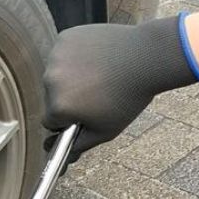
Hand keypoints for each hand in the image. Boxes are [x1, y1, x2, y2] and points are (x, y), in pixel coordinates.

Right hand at [42, 16, 198, 157]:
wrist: (147, 57)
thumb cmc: (128, 97)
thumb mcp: (106, 130)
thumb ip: (80, 145)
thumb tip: (63, 159)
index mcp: (58, 106)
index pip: (51, 121)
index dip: (70, 120)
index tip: (87, 112)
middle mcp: (51, 81)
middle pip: (51, 97)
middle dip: (69, 98)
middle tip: (96, 93)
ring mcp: (56, 57)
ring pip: (56, 74)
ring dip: (70, 76)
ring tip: (98, 75)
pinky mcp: (65, 38)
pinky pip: (63, 53)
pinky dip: (74, 56)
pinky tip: (96, 58)